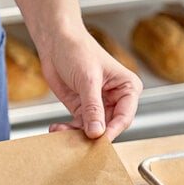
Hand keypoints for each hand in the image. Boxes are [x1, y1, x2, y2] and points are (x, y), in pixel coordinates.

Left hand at [39, 27, 142, 141]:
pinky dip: (67, 130)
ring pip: (92, 129)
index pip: (125, 116)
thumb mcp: (87, 80)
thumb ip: (93, 107)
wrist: (56, 42)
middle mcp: (115, 99)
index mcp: (127, 88)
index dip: (112, 130)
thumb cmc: (78, 50)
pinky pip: (78, 126)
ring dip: (76, 134)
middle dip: (92, 135)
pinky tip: (56, 128)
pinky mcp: (81, 108)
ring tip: (61, 132)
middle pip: (108, 126)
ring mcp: (98, 105)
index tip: (99, 140)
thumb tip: (97, 132)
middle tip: (77, 142)